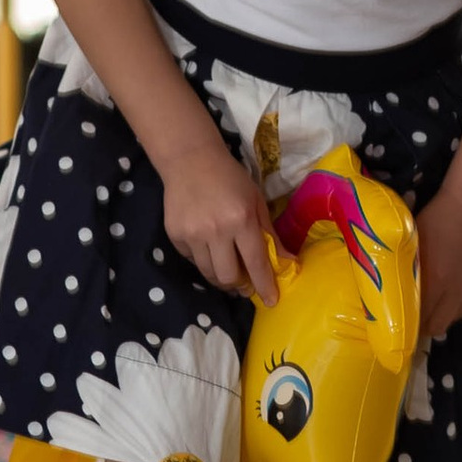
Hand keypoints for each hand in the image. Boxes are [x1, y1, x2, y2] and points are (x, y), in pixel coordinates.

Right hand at [159, 135, 278, 304]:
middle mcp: (216, 231)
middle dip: (239, 286)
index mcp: (241, 220)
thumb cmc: (230, 179)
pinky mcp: (175, 235)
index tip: (270, 301)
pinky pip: (193, 260)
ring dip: (221, 277)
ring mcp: (192, 234)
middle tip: (245, 285)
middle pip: (228, 277)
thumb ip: (269, 234)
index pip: (255, 263)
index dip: (264, 285)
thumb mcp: (256, 201)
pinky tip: (208, 248)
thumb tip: (287, 262)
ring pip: (208, 273)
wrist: (190, 160)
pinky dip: (203, 260)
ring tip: (228, 270)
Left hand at [417, 174, 461, 334]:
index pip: (420, 320)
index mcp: (438, 281)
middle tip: (420, 311)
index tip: (405, 317)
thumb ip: (408, 273)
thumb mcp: (414, 244)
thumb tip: (396, 297)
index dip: (410, 321)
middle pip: (439, 326)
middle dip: (427, 322)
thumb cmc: (438, 219)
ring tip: (445, 287)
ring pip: (459, 315)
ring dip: (448, 308)